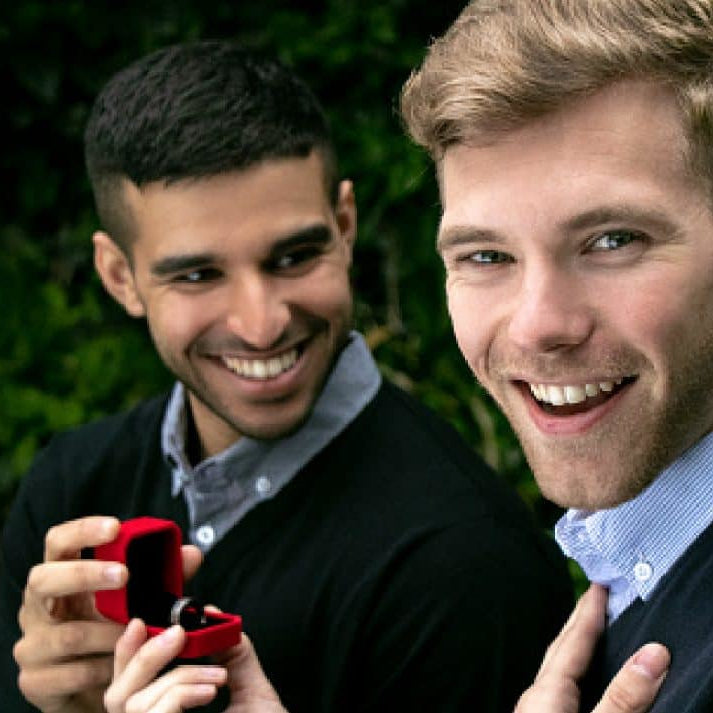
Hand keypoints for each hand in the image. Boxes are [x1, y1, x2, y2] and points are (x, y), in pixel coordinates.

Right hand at [13, 516, 201, 712]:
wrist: (90, 688)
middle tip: (124, 575)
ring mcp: (32, 644)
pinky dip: (103, 669)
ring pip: (67, 634)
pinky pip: (72, 673)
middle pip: (43, 579)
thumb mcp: (135, 600)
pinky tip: (119, 666)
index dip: (82, 531)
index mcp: (60, 576)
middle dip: (85, 574)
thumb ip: (162, 577)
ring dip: (109, 634)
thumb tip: (191, 554)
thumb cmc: (111, 630)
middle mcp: (37, 606)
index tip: (114, 528)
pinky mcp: (34, 680)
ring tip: (136, 633)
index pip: (59, 542)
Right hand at [104, 619, 286, 712]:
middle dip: (145, 655)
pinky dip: (181, 692)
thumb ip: (231, 653)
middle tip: (179, 633)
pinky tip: (210, 690)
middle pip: (117, 696)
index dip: (126, 654)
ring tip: (218, 677)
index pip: (126, 688)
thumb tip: (213, 617)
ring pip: (136, 702)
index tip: (141, 623)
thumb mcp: (249, 689)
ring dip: (180, 675)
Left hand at [515, 584, 669, 712]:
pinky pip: (558, 687)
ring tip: (588, 630)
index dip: (589, 610)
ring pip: (556, 668)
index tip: (600, 584)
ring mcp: (534, 712)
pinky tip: (578, 680)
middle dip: (578, 620)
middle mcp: (535, 697)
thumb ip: (623, 695)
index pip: (573, 639)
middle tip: (594, 595)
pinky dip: (573, 672)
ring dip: (574, 645)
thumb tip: (653, 654)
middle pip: (560, 647)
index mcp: (546, 691)